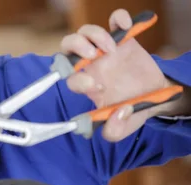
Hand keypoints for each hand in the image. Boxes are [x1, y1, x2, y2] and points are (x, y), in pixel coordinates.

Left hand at [61, 9, 182, 141]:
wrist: (153, 97)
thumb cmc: (131, 111)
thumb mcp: (122, 129)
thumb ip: (114, 130)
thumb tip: (116, 116)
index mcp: (86, 86)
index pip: (69, 79)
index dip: (79, 81)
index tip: (98, 88)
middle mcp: (91, 66)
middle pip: (67, 48)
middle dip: (74, 47)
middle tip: (91, 55)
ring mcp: (105, 51)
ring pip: (85, 32)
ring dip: (95, 35)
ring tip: (111, 48)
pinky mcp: (123, 40)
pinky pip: (114, 20)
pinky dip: (118, 18)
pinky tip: (126, 27)